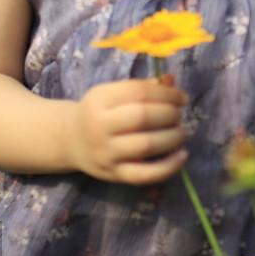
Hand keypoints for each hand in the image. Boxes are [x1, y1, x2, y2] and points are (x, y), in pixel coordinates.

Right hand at [65, 75, 188, 183]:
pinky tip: (183, 155)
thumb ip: (144, 87)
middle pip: (143, 117)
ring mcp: (106, 153)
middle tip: (178, 116)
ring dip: (173, 138)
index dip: (167, 94)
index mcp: (100, 100)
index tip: (182, 98)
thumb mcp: (114, 93)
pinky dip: (169, 166)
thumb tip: (171, 81)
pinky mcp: (113, 175)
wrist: (71, 140)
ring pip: (146, 145)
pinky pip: (144, 175)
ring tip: (180, 133)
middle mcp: (99, 126)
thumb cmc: (101, 112)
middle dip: (170, 115)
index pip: (139, 92)